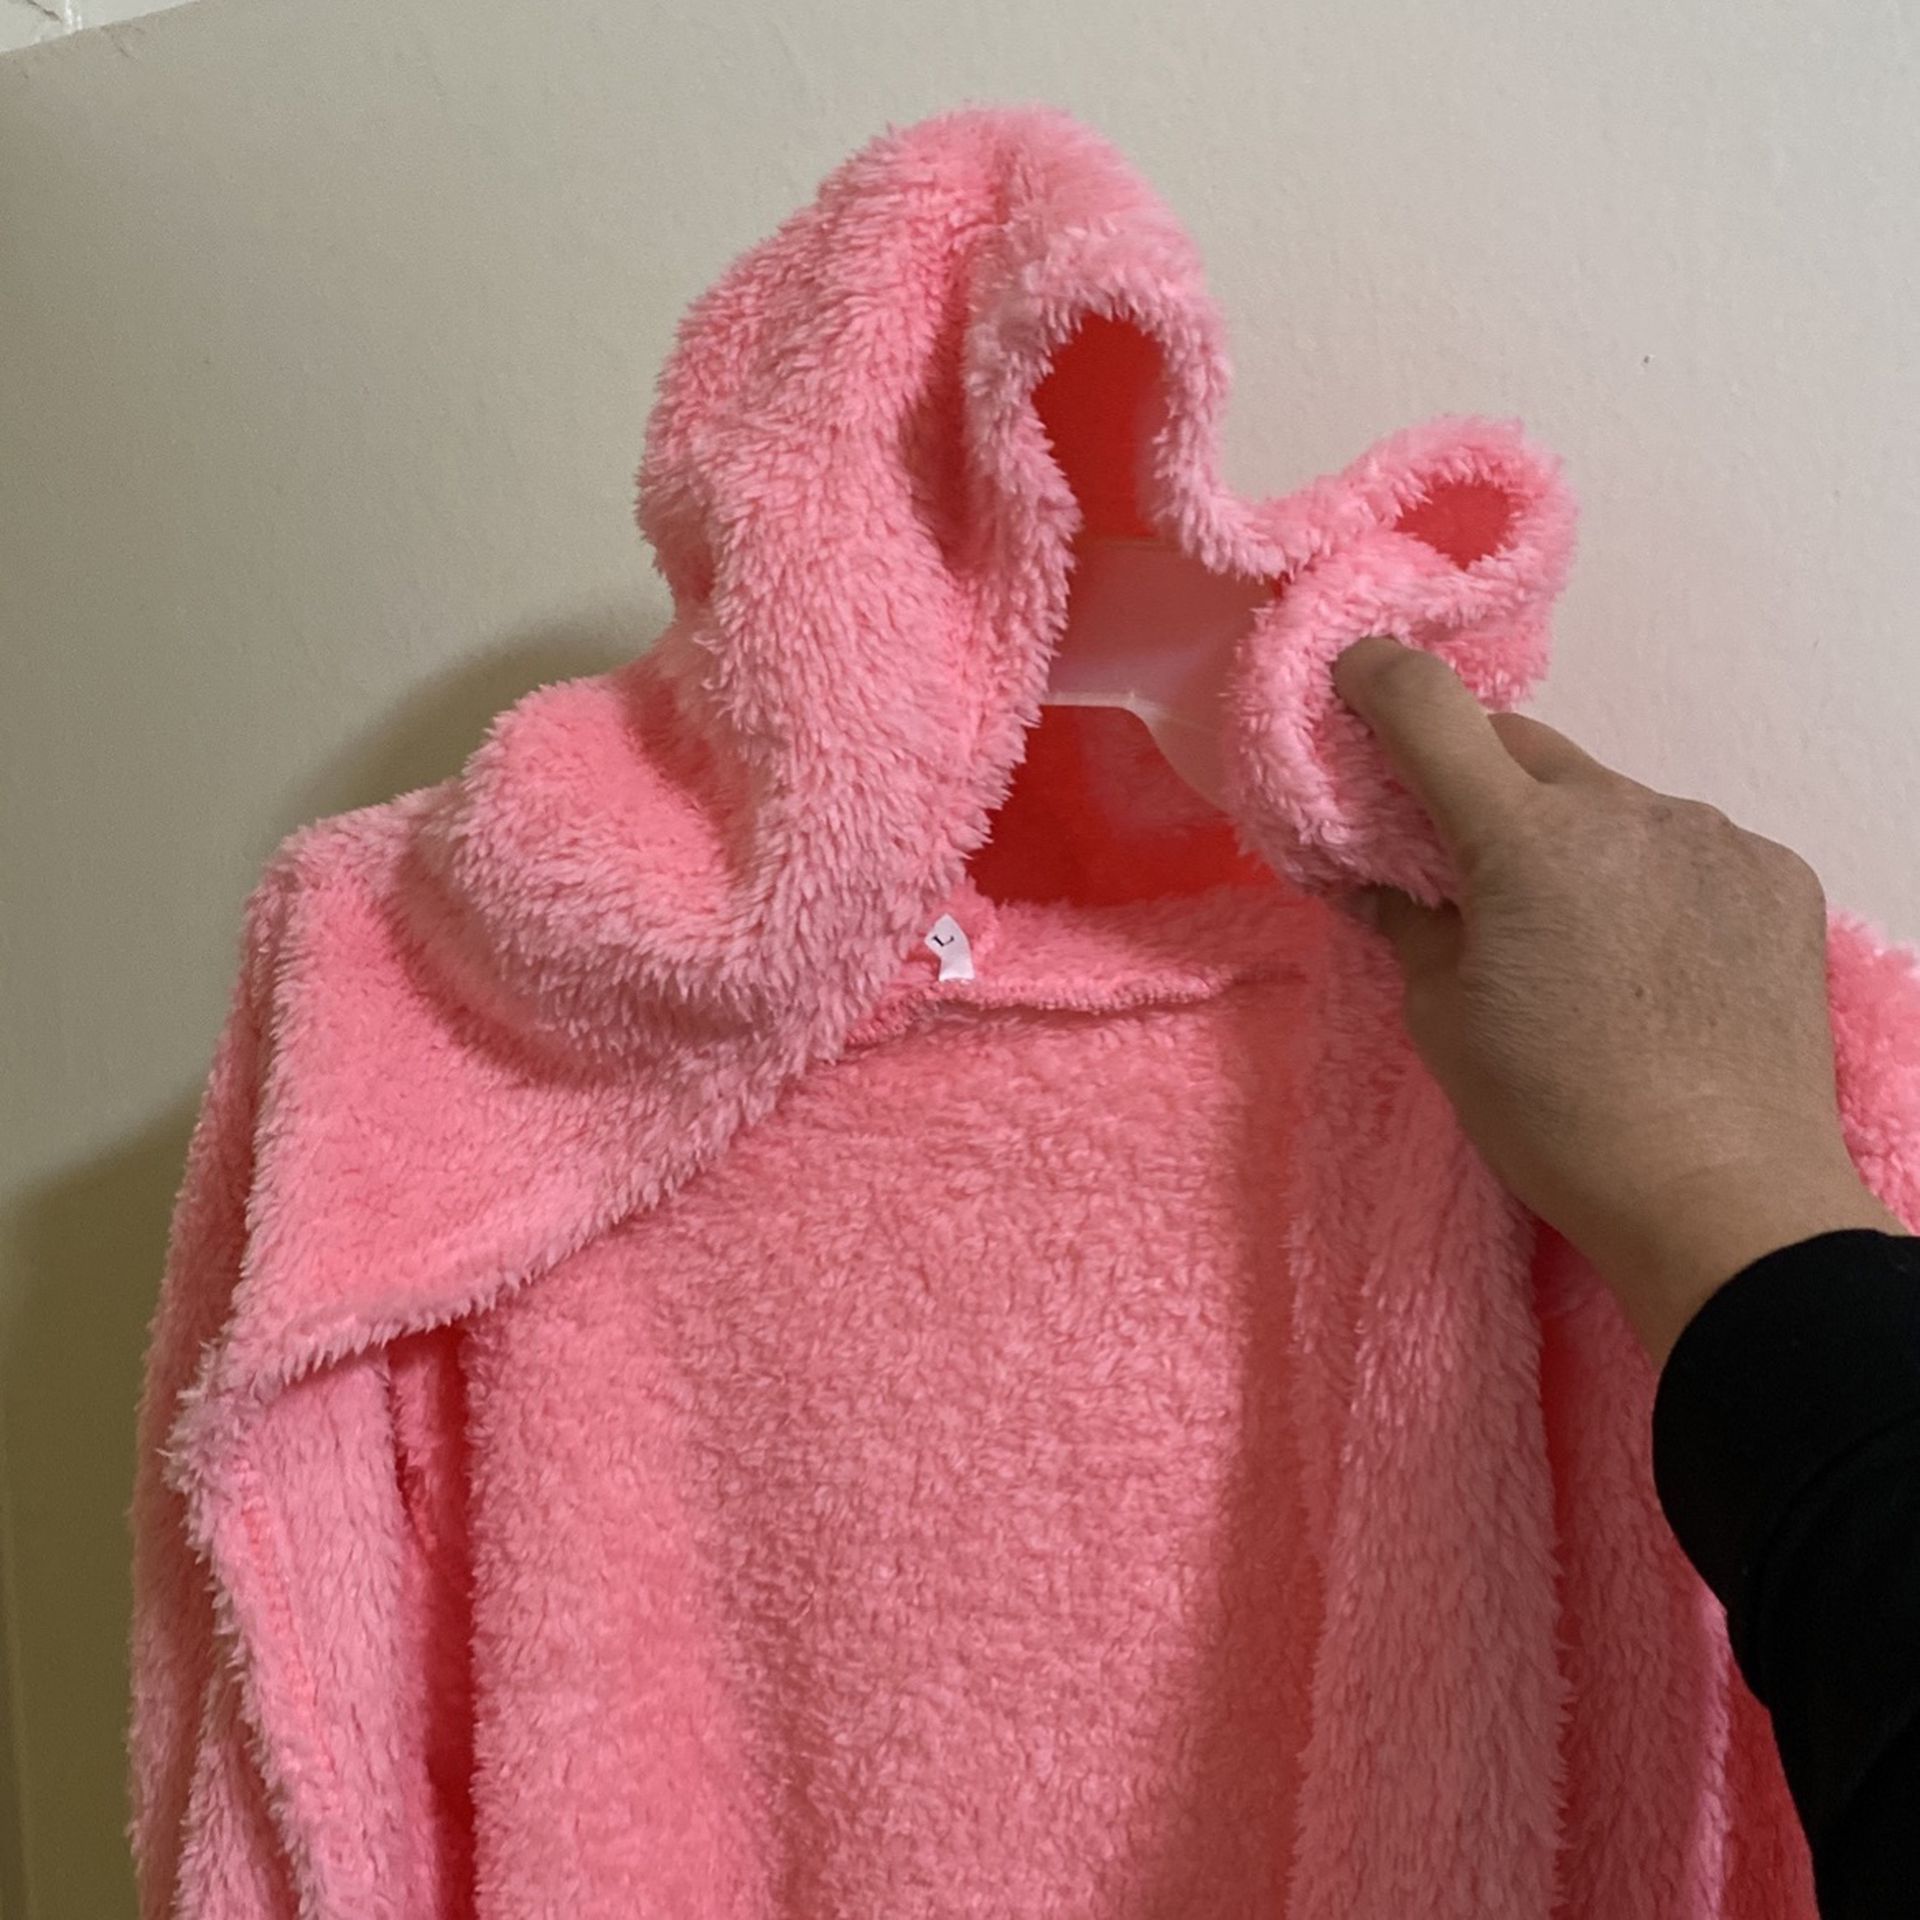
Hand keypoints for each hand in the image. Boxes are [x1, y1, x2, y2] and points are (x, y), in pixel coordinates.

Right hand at [1333, 636, 1902, 1361]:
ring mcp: (1712, 837)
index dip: (1379, 679)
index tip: (1356, 685)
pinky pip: (1687, 846)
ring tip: (1575, 937)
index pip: (1430, 707)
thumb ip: (1406, 924)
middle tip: (1461, 862)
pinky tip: (1652, 958)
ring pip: (1610, 802)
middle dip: (1477, 785)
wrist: (1721, 1197)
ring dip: (1572, 838)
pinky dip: (1649, 876)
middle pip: (1524, 750)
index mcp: (1522, 840)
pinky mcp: (1777, 876)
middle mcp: (1622, 811)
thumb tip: (1370, 878)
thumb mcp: (1445, 1024)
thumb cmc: (1558, 1118)